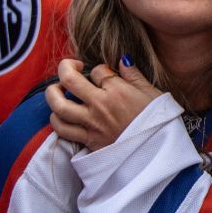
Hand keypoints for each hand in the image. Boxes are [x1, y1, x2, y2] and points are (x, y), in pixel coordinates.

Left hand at [46, 58, 162, 150]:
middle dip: (66, 67)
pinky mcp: (88, 140)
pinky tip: (61, 115)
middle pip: (69, 79)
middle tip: (71, 68)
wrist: (159, 152)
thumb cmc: (159, 122)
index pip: (97, 70)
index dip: (99, 69)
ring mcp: (92, 124)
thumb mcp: (153, 93)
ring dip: (53, 93)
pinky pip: (63, 130)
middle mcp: (100, 105)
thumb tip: (123, 60)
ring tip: (57, 89)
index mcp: (118, 91)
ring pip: (59, 105)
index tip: (105, 75)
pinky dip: (56, 120)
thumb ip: (134, 75)